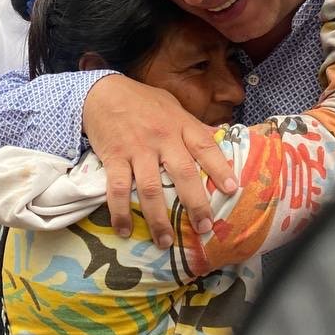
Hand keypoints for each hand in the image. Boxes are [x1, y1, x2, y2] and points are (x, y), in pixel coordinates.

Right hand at [83, 75, 236, 247]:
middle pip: (183, 173)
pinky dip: (120, 212)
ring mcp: (137, 149)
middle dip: (195, 204)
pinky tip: (123, 230)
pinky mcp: (114, 157)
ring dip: (158, 219)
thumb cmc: (142, 101)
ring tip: (165, 242)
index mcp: (180, 124)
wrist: (102, 92)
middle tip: (204, 227)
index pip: (206, 146)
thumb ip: (192, 126)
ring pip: (150, 189)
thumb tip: (219, 137)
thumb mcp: (172, 106)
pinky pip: (118, 189)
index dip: (220, 168)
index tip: (232, 190)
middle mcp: (162, 137)